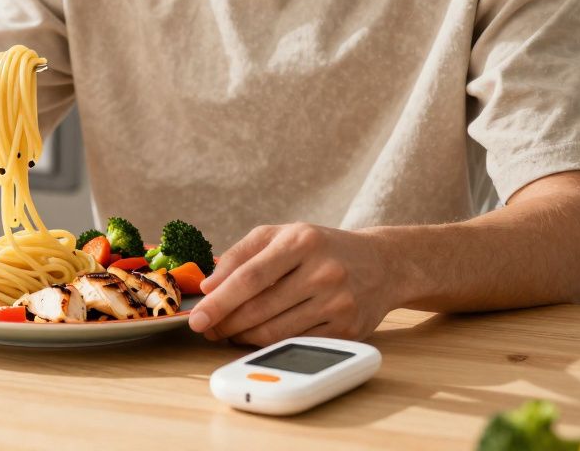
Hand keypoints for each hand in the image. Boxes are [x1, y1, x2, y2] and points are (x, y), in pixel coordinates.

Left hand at [187, 223, 395, 345]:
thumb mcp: (281, 235)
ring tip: (229, 331)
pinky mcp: (348, 330)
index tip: (197, 317)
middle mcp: (323, 271)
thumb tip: (209, 286)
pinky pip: (296, 344)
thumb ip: (241, 255)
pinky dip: (269, 345)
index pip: (250, 277)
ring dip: (243, 336)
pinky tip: (257, 336)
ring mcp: (338, 303)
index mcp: (302, 241)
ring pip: (275, 332)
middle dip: (226, 323)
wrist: (382, 264)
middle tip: (207, 328)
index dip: (219, 301)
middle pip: (259, 308)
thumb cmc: (320, 247)